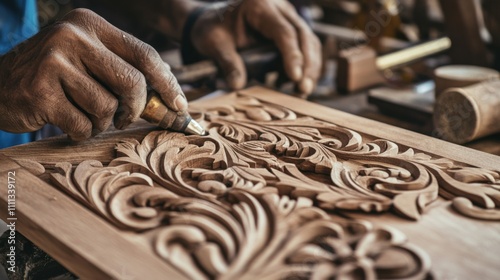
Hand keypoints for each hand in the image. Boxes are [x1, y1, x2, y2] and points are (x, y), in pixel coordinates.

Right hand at [0, 8, 186, 140]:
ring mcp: (53, 62)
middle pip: (132, 82)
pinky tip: (65, 122)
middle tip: (124, 118)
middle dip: (135, 109)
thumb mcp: (87, 59)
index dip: (167, 83)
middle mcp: (72, 36)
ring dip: (102, 122)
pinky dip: (81, 132)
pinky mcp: (39, 92)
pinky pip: (83, 125)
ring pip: (108, 108)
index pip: (144, 53)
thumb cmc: (54, 77)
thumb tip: (171, 98)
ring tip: (84, 115)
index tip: (179, 104)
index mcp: (90, 24)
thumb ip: (123, 70)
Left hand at [190, 0, 321, 94]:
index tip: (295, 77)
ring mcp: (286, 17)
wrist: (211, 21)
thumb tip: (237, 85)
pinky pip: (304, 47)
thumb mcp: (214, 44)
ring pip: (309, 41)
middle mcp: (279, 7)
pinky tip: (292, 84)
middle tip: (304, 88)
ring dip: (310, 66)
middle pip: (303, 35)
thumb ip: (227, 63)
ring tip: (302, 90)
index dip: (292, 55)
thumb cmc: (212, 29)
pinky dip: (303, 66)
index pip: (284, 32)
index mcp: (259, 5)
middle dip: (308, 64)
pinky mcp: (289, 29)